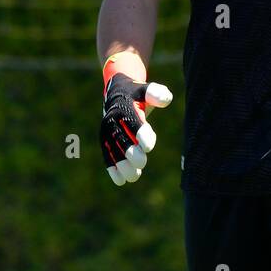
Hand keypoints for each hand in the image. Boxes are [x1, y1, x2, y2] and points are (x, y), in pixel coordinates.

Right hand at [99, 69, 172, 185]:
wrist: (117, 92)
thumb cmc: (138, 93)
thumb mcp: (146, 90)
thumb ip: (156, 93)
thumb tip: (165, 99)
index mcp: (124, 107)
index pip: (132, 122)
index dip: (140, 134)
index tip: (148, 147)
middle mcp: (112, 120)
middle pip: (121, 139)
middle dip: (130, 152)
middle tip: (142, 163)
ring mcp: (107, 131)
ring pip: (113, 150)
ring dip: (121, 165)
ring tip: (134, 177)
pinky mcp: (104, 140)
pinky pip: (107, 154)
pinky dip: (112, 167)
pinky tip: (120, 180)